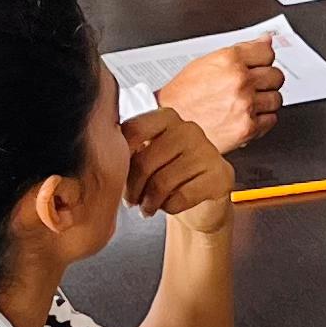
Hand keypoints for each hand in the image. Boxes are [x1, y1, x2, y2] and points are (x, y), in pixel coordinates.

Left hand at [122, 106, 235, 235]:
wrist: (204, 200)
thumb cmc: (170, 176)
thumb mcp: (149, 157)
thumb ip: (131, 150)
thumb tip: (104, 159)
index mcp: (167, 118)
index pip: (133, 130)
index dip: (120, 158)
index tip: (117, 174)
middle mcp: (189, 129)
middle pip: (145, 160)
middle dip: (132, 187)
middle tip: (130, 201)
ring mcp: (207, 152)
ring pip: (162, 181)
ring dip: (149, 202)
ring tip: (147, 208)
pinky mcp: (220, 176)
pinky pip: (182, 196)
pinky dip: (170, 207)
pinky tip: (169, 207)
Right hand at [158, 39, 283, 150]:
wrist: (169, 123)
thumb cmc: (182, 95)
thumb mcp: (206, 62)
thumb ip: (241, 50)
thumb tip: (266, 39)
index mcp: (229, 60)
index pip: (267, 52)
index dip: (263, 59)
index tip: (260, 64)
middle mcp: (239, 81)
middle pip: (275, 75)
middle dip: (266, 80)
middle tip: (253, 86)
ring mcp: (245, 105)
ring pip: (276, 98)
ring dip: (265, 101)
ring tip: (248, 102)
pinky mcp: (247, 128)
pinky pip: (271, 120)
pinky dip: (262, 119)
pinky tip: (248, 116)